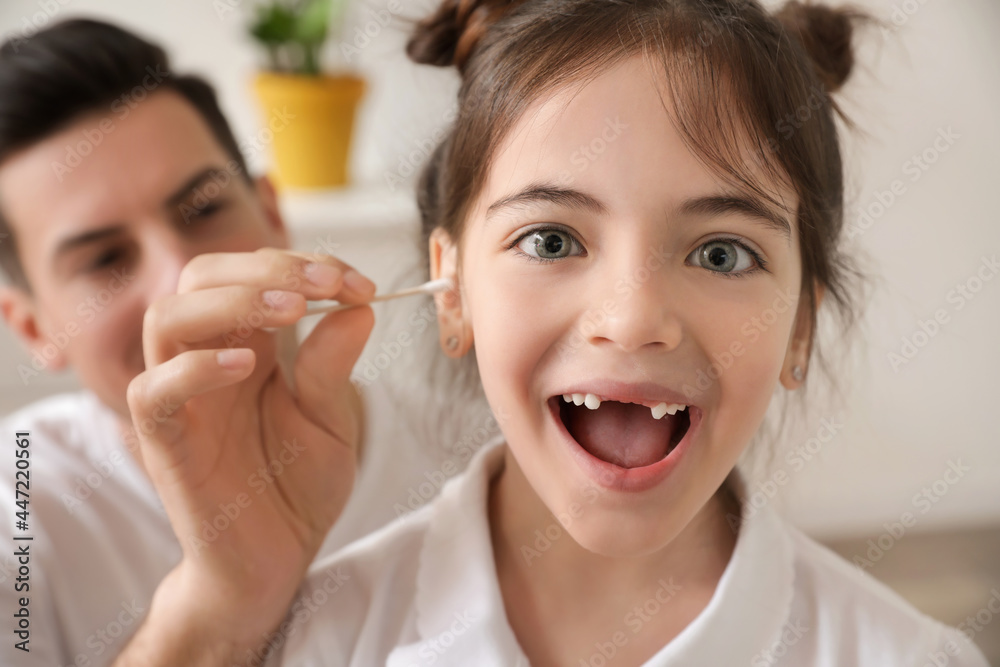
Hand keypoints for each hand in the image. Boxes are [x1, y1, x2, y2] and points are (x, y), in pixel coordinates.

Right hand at [119, 248, 375, 661]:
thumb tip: (359, 306)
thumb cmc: (298, 488)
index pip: (254, 275)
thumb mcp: (331, 420)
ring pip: (168, 319)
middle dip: (267, 267)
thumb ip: (333, 365)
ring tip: (292, 310)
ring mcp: (181, 400)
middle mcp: (206, 363)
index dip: (305, 266)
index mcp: (248, 348)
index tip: (360, 283)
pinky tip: (247, 366)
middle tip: (327, 285)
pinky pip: (152, 392)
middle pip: (201, 278)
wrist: (277, 562)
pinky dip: (193, 368)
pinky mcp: (165, 444)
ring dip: (231, 301)